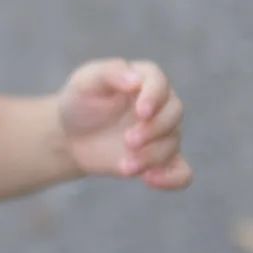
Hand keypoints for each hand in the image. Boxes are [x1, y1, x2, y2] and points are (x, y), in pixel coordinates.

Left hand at [57, 59, 191, 189]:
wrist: (71, 136)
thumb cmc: (80, 102)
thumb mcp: (85, 82)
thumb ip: (109, 73)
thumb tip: (136, 80)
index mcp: (145, 79)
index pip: (160, 84)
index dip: (154, 97)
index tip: (141, 112)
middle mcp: (160, 105)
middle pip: (173, 114)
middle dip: (153, 130)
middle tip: (128, 141)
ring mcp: (162, 134)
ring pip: (173, 144)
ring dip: (152, 157)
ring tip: (125, 166)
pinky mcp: (159, 160)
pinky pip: (181, 172)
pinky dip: (173, 179)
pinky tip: (150, 180)